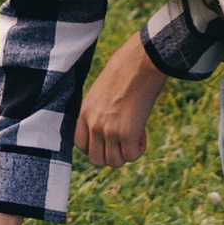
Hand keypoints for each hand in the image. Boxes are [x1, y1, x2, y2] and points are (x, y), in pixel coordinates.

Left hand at [76, 31, 167, 170]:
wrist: (140, 62)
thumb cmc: (124, 70)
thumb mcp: (101, 91)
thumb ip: (99, 111)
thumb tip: (110, 123)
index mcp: (84, 112)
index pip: (80, 145)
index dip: (96, 146)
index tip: (109, 138)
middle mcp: (93, 124)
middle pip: (96, 160)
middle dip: (112, 154)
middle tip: (124, 139)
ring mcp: (108, 130)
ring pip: (113, 162)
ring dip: (126, 153)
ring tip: (135, 134)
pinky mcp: (126, 133)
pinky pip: (131, 156)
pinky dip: (139, 148)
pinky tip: (143, 132)